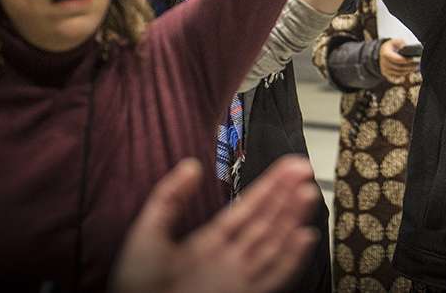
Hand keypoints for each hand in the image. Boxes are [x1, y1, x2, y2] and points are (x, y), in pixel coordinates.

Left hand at [113, 156, 319, 292]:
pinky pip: (275, 275)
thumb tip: (191, 165)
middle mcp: (229, 259)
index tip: (288, 167)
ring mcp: (239, 278)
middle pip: (266, 222)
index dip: (269, 187)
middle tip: (304, 169)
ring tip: (308, 193)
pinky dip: (292, 258)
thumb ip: (170, 198)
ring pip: (274, 243)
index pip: (247, 209)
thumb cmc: (137, 284)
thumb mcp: (150, 233)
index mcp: (209, 243)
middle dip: (286, 196)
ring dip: (292, 218)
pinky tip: (305, 236)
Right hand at [378, 38, 418, 83]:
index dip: (408, 60)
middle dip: (410, 66)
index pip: (398, 59)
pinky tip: (407, 76)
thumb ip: (401, 43)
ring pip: (398, 73)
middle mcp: (384, 63)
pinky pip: (394, 79)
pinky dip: (400, 79)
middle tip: (418, 64)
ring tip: (416, 68)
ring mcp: (384, 69)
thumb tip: (406, 47)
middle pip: (399, 67)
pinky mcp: (386, 74)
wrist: (382, 51)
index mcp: (385, 54)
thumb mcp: (395, 41)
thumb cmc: (392, 46)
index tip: (416, 59)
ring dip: (408, 71)